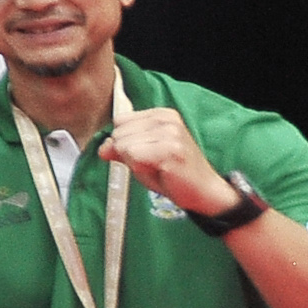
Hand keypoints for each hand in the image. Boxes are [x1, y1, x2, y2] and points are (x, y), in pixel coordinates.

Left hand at [101, 108, 236, 216]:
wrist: (204, 193)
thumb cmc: (172, 174)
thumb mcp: (141, 157)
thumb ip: (120, 148)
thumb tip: (102, 148)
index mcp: (161, 114)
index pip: (119, 121)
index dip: (124, 142)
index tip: (146, 154)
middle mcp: (167, 118)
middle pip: (118, 133)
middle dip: (128, 154)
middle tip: (154, 164)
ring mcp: (170, 132)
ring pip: (123, 145)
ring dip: (135, 163)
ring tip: (158, 168)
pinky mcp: (170, 149)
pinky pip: (132, 156)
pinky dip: (140, 169)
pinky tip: (161, 172)